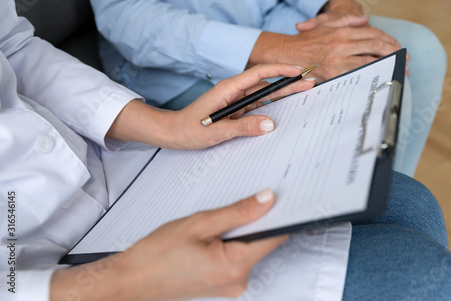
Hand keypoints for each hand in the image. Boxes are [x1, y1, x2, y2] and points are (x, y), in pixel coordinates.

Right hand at [51, 189, 287, 300]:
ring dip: (241, 232)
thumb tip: (266, 200)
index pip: (274, 236)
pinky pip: (238, 258)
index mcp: (234, 266)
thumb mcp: (199, 224)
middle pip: (263, 242)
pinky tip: (213, 237)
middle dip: (255, 221)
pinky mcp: (224, 284)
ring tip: (215, 223)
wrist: (133, 280)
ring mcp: (231, 286)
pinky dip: (232, 243)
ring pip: (250, 249)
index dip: (281, 215)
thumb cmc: (157, 254)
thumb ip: (237, 212)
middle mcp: (238, 281)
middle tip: (239, 203)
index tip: (283, 197)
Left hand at [166, 64, 314, 148]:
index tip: (298, 72)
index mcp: (228, 89)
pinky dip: (272, 106)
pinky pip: (258, 106)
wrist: (173, 133)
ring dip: (283, 93)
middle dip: (288, 82)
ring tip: (304, 93)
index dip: (280, 71)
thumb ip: (243, 127)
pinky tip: (285, 108)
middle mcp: (234, 91)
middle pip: (265, 83)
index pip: (259, 74)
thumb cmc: (189, 129)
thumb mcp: (217, 131)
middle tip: (310, 82)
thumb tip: (269, 125)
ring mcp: (236, 100)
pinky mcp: (236, 110)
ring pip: (264, 94)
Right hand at [294, 0, 409, 75]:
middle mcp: (342, 44)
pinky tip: (378, 78)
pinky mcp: (333, 73)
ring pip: (369, 60)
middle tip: (404, 59)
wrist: (286, 54)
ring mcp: (338, 59)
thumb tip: (365, 19)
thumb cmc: (305, 41)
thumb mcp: (325, 25)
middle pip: (375, 46)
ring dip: (386, 65)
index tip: (397, 47)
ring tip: (396, 70)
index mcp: (342, 32)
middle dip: (393, 52)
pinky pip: (356, 74)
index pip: (372, 34)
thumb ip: (346, 21)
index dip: (388, 40)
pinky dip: (370, 75)